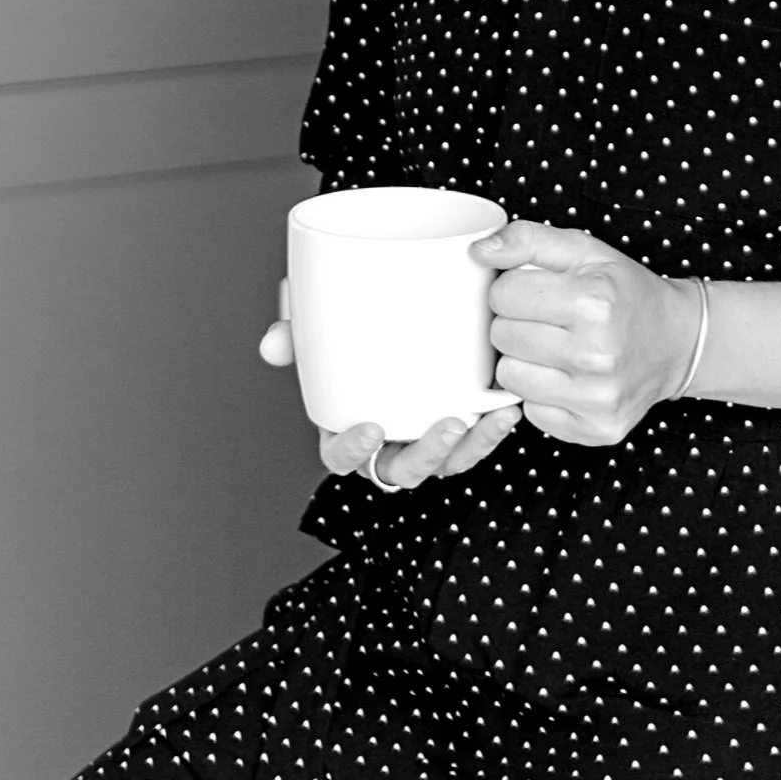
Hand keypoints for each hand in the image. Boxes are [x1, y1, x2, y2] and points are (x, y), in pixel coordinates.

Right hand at [257, 293, 523, 485]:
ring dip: (469, 446)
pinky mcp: (459, 426)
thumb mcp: (318, 326)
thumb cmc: (350, 329)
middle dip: (428, 453)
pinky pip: (476, 443)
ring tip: (488, 417)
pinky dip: (493, 429)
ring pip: (446, 462)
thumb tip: (274, 342)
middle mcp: (387, 442)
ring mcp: (423, 437)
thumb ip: (295, 331)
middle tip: (449, 422)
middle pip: (402, 470)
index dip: (353, 451)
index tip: (371, 428)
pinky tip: (506, 406)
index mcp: (346, 427)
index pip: (340, 458)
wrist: (398, 309)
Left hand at [473, 218, 700, 446]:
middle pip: (502, 337)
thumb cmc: (625, 292)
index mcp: (593, 302)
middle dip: (515, 323)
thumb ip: (528, 239)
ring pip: (510, 378)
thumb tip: (479, 251)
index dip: (513, 288)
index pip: (502, 295)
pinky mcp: (596, 429)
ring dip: (523, 360)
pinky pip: (532, 412)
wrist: (676, 342)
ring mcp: (597, 398)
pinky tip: (566, 377)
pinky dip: (542, 394)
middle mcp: (597, 354)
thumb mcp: (584, 250)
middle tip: (546, 319)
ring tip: (553, 348)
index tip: (536, 291)